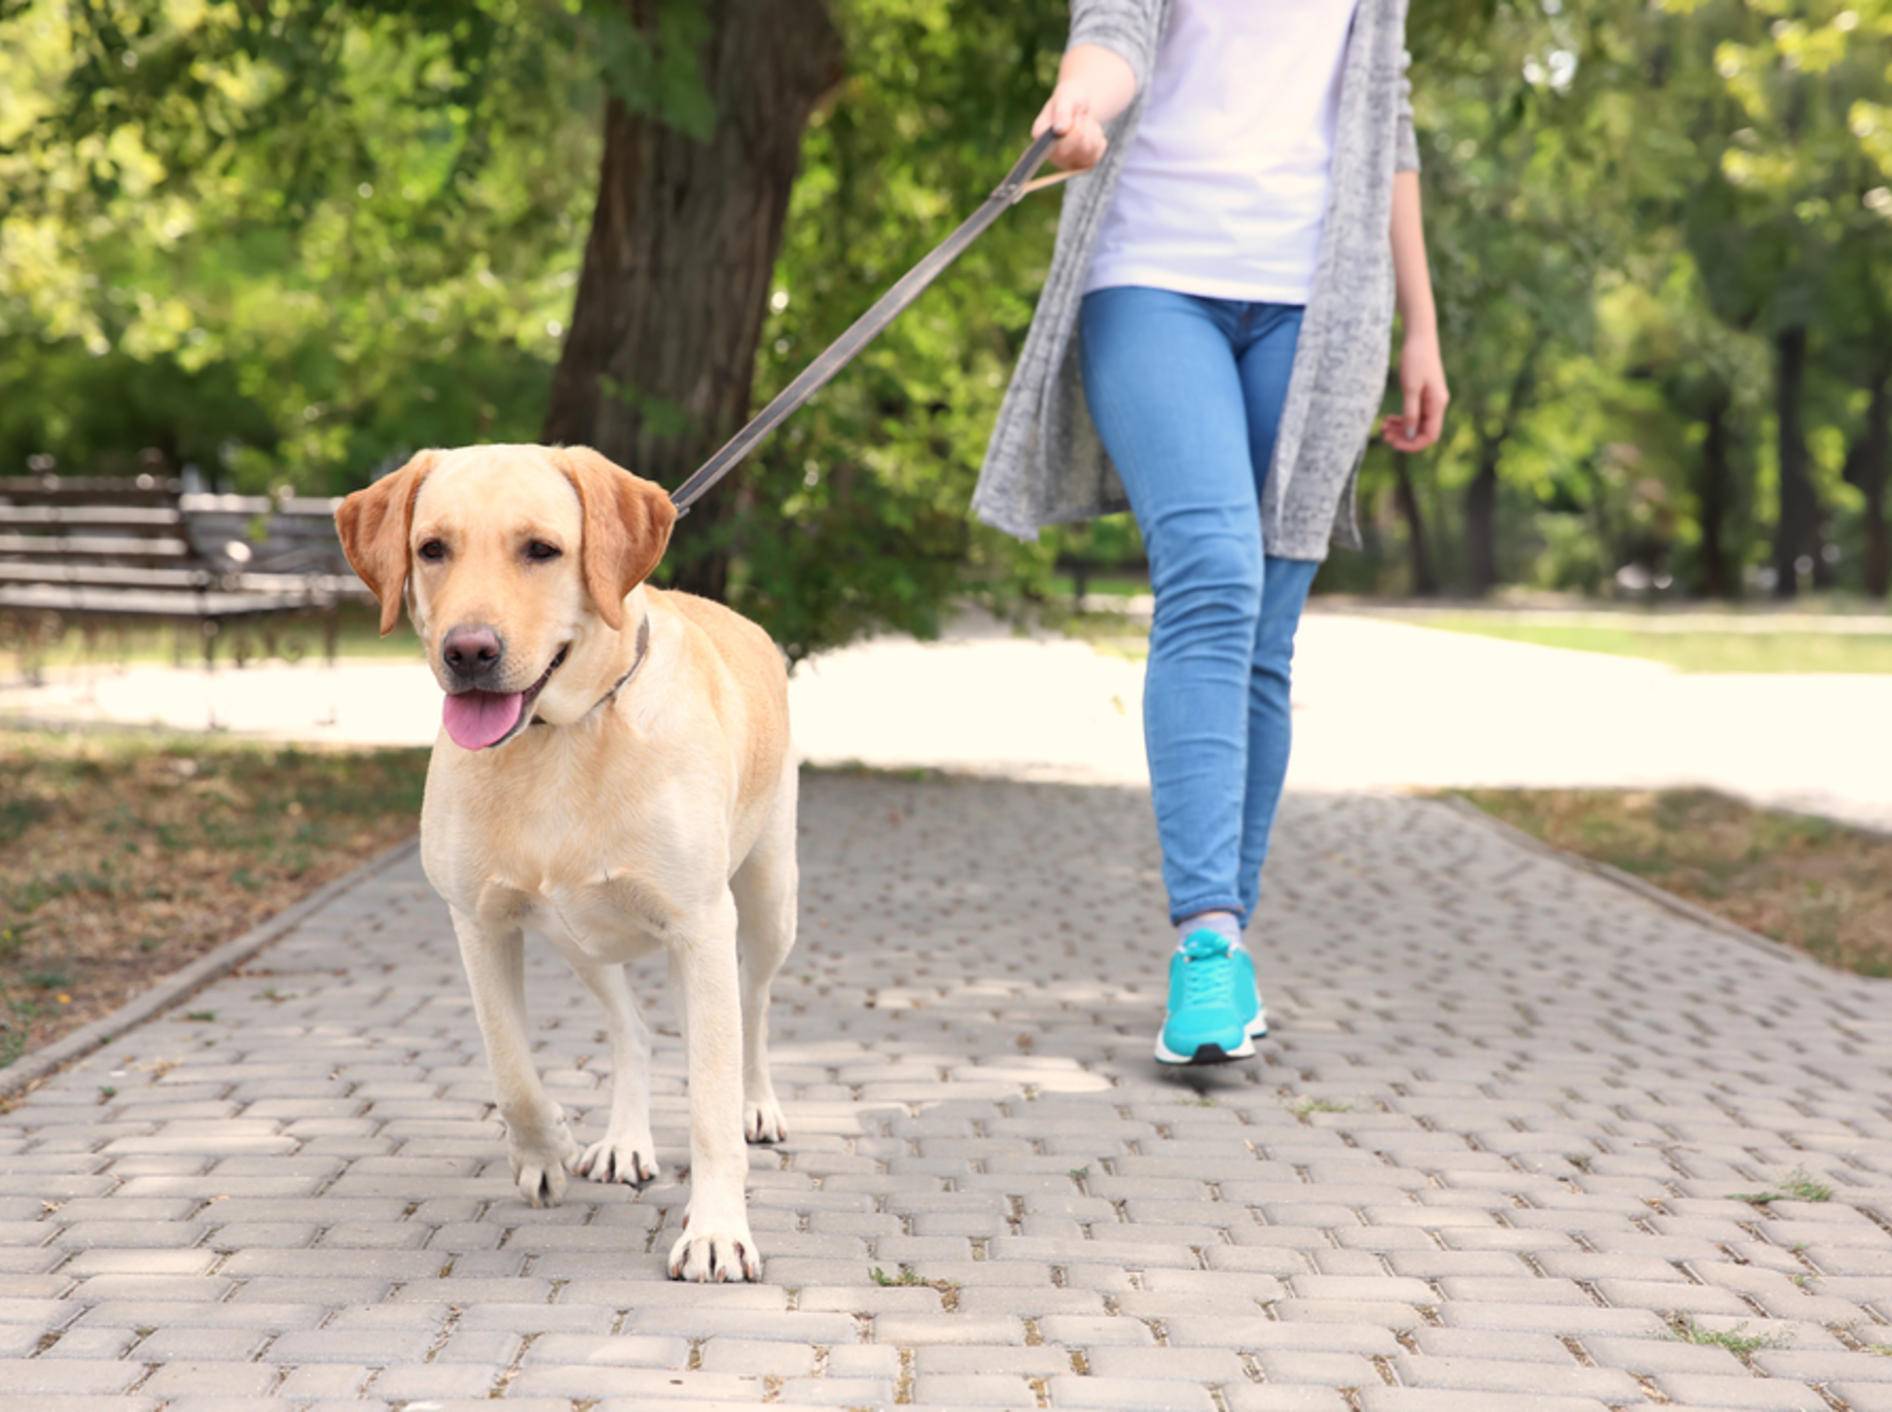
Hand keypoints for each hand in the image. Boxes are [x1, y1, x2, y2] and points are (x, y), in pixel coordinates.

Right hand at [1033, 83, 1108, 172]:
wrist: (1081, 103)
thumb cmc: (1071, 98)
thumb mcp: (1067, 97)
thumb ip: (1062, 112)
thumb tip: (1059, 131)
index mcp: (1039, 135)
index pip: (1057, 144)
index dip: (1073, 131)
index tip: (1079, 116)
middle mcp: (1049, 153)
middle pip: (1075, 149)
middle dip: (1084, 129)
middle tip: (1080, 116)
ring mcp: (1065, 162)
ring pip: (1087, 153)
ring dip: (1092, 133)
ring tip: (1085, 122)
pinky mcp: (1080, 165)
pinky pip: (1096, 156)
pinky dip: (1098, 141)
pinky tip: (1091, 132)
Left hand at [1382, 329, 1448, 452]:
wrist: (1419, 337)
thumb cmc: (1415, 359)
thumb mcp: (1410, 387)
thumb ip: (1410, 412)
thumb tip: (1409, 434)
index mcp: (1437, 404)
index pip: (1430, 436)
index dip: (1412, 444)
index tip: (1393, 443)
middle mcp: (1437, 405)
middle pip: (1422, 432)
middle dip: (1403, 437)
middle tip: (1383, 436)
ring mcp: (1431, 400)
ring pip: (1416, 424)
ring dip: (1400, 429)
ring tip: (1383, 428)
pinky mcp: (1423, 395)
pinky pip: (1414, 414)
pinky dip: (1401, 419)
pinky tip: (1388, 419)